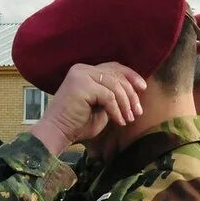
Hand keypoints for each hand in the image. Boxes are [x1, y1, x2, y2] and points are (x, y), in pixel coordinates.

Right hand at [30, 62, 145, 153]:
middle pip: (116, 75)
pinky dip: (116, 110)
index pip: (113, 67)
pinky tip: (119, 121)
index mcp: (85, 71)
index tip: (142, 89)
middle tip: (137, 112)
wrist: (57, 133)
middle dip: (131, 94)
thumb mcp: (101, 106)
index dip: (131, 76)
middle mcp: (82, 69)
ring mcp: (81, 75)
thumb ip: (113, 95)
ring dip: (125, 104)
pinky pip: (109, 96)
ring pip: (115, 85)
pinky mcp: (81, 85)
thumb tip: (134, 91)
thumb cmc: (77, 124)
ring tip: (128, 119)